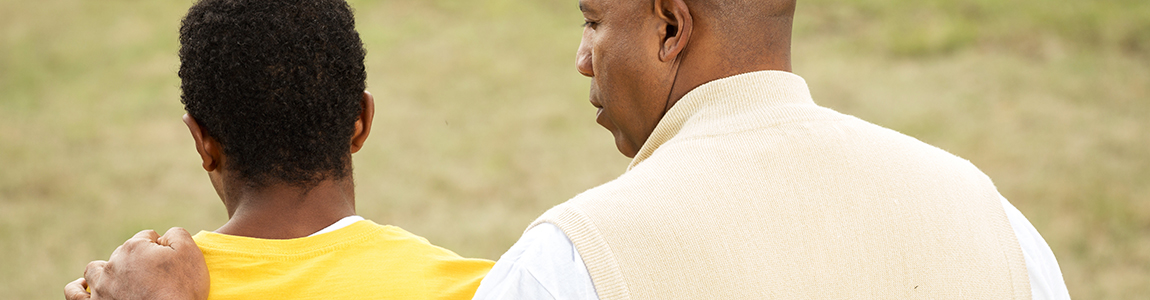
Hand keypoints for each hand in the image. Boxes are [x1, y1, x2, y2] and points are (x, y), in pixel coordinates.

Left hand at [64, 227, 209, 299]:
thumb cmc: (181, 289)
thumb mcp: (191, 253)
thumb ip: (176, 234)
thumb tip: (164, 235)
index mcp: (135, 248)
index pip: (147, 237)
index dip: (161, 248)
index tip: (169, 263)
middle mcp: (113, 264)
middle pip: (124, 252)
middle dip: (138, 259)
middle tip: (155, 276)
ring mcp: (101, 286)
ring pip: (95, 270)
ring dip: (106, 270)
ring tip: (120, 278)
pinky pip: (75, 294)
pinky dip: (77, 288)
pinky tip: (84, 286)